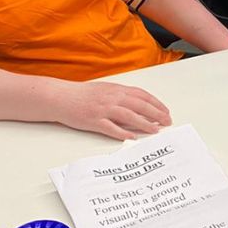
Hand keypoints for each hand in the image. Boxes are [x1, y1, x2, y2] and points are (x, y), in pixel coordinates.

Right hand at [53, 80, 171, 139]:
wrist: (60, 97)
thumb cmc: (82, 94)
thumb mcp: (105, 89)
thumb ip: (121, 95)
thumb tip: (138, 104)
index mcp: (116, 89)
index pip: (142, 95)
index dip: (156, 103)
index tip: (165, 111)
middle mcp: (112, 98)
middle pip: (139, 105)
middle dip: (156, 114)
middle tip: (167, 122)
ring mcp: (103, 109)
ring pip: (129, 116)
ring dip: (144, 124)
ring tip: (155, 130)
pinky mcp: (93, 121)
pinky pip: (111, 128)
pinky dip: (123, 133)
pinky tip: (132, 138)